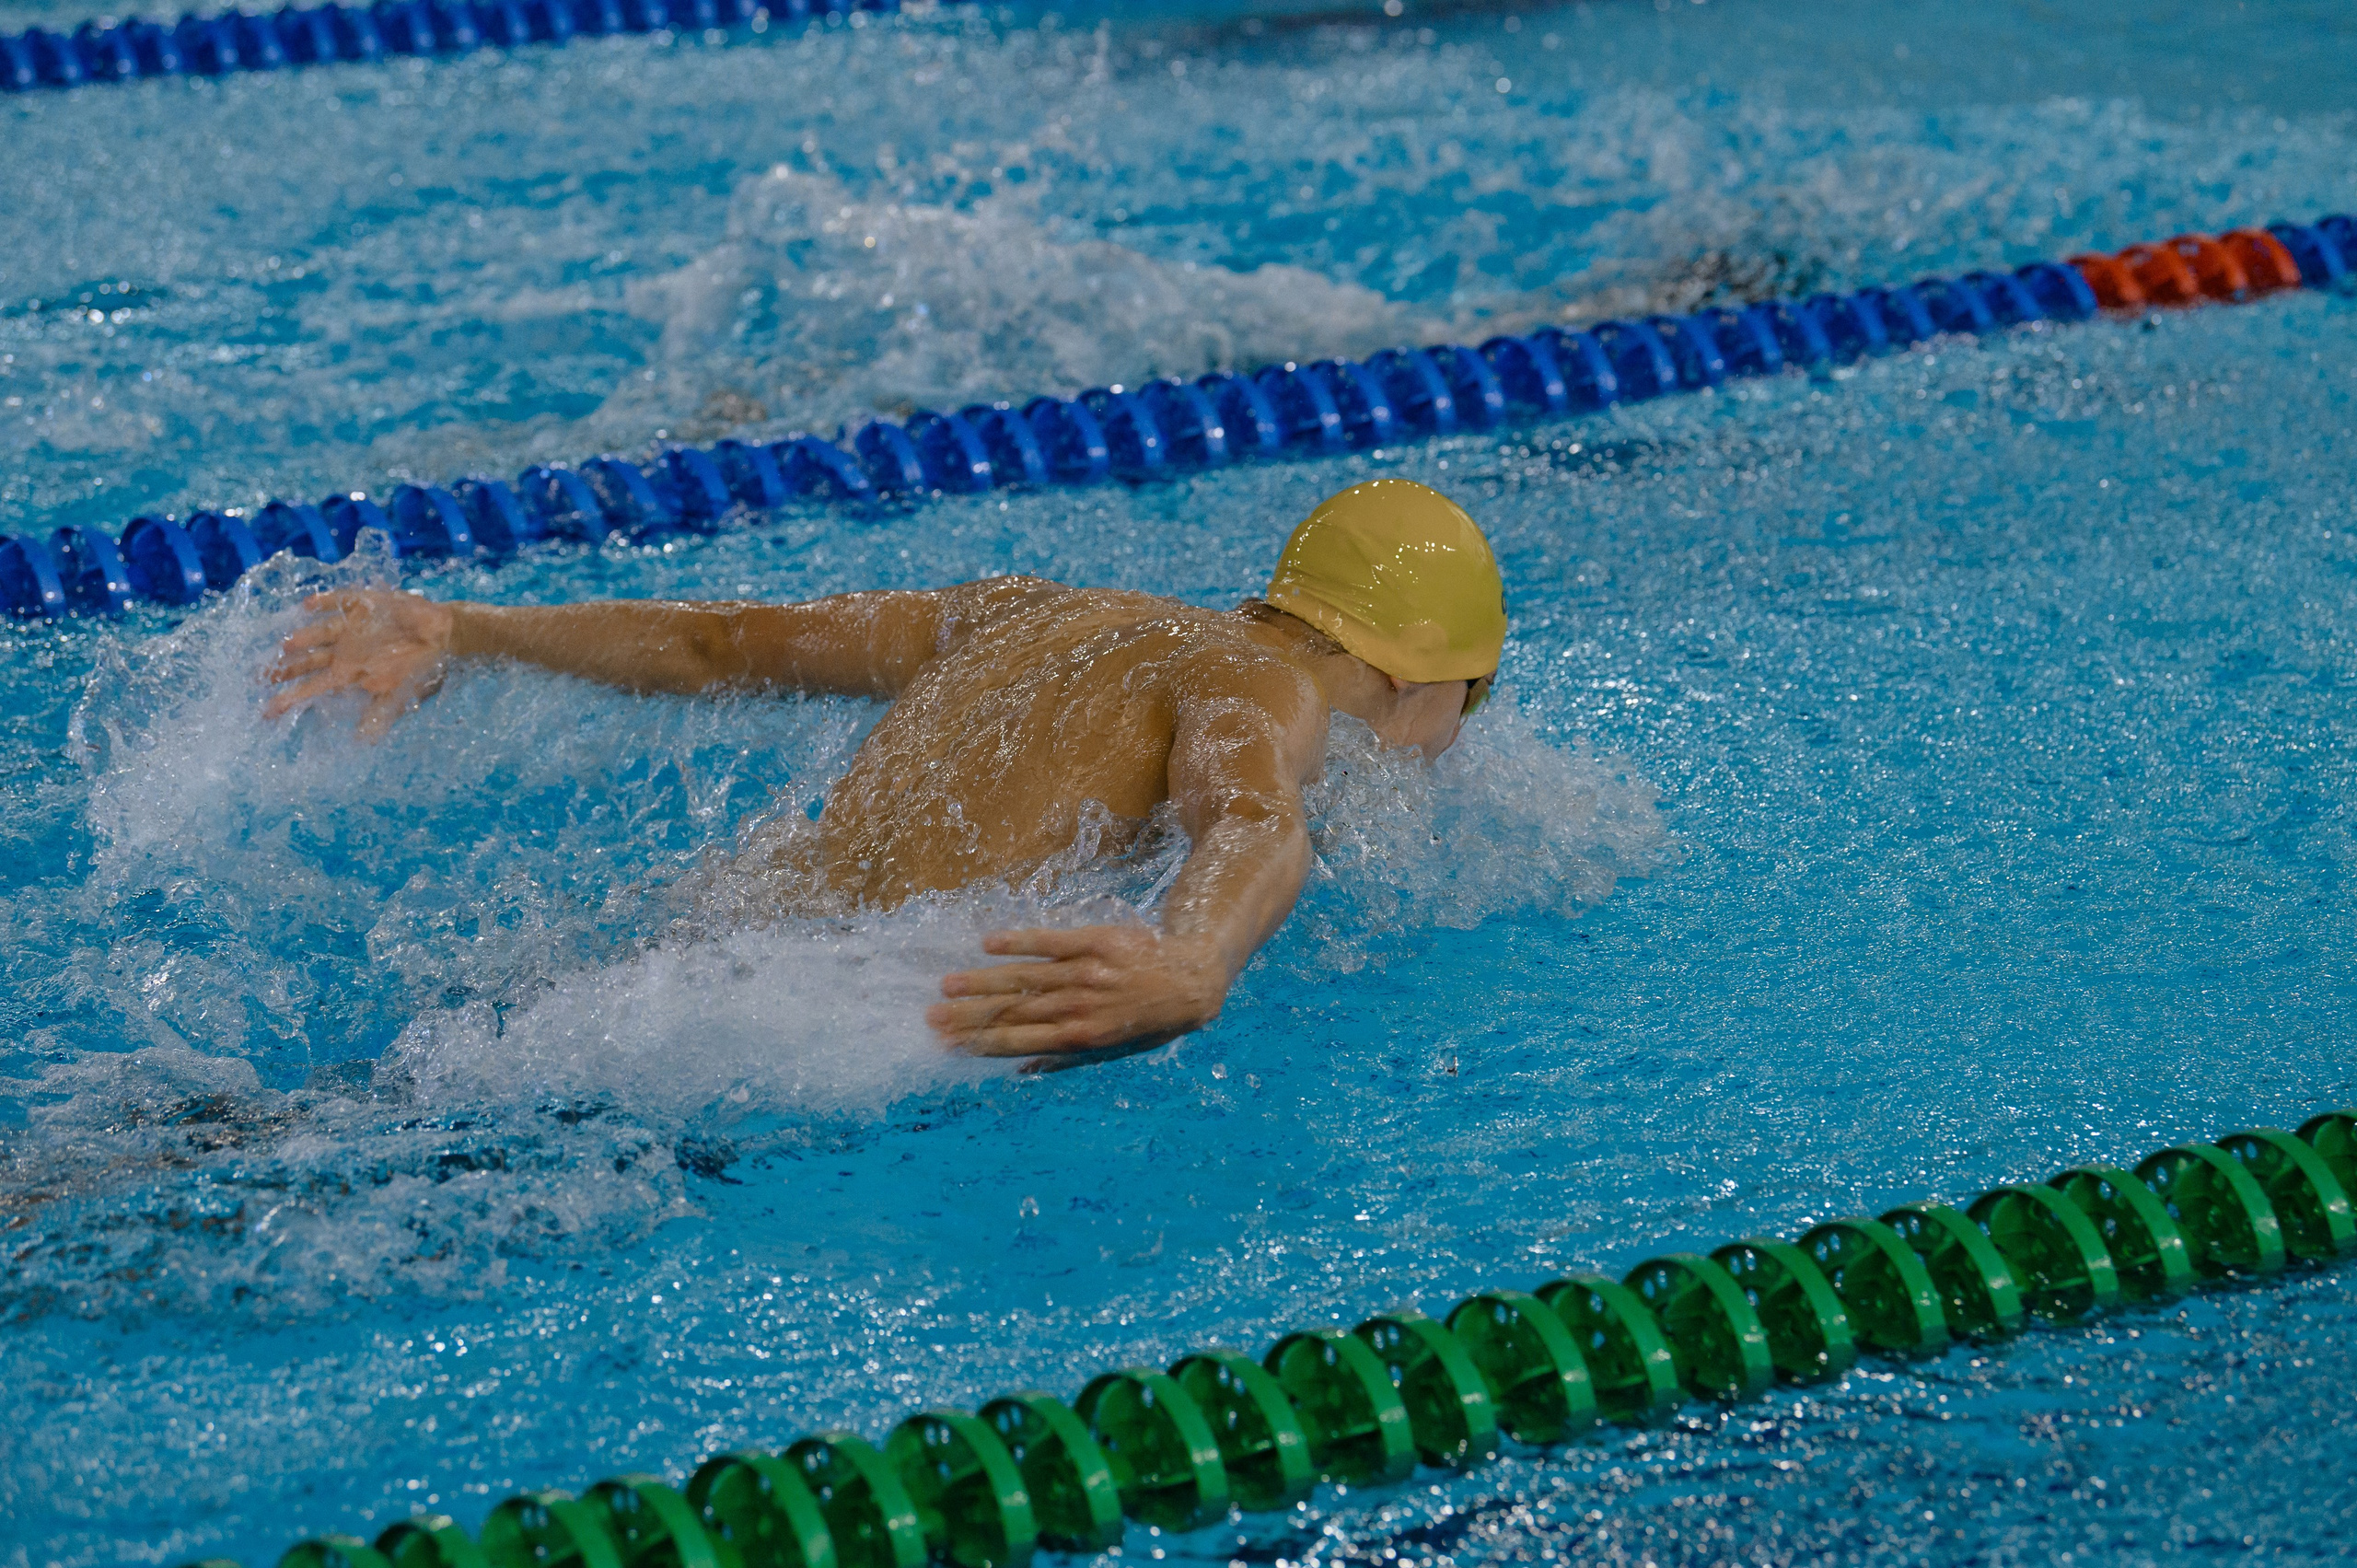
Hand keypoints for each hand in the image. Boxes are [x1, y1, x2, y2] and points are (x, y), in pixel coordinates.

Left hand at [262, 589, 455, 739]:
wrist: (444, 634)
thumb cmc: (421, 667)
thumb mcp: (402, 696)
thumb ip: (380, 714)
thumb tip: (363, 742)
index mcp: (349, 672)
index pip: (313, 687)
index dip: (290, 698)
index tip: (266, 712)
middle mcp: (344, 650)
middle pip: (308, 660)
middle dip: (284, 669)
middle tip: (256, 678)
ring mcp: (352, 627)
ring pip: (321, 633)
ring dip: (305, 638)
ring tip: (287, 644)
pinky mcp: (365, 605)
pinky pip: (340, 600)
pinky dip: (326, 602)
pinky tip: (309, 605)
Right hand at [929, 925, 1229, 1067]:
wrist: (1192, 980)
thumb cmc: (1150, 1021)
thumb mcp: (1114, 1052)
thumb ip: (1067, 1060)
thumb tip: (1022, 1070)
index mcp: (1081, 1037)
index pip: (1018, 1041)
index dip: (980, 1043)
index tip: (948, 1044)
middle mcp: (1079, 1006)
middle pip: (1012, 1012)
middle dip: (969, 1017)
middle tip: (931, 1017)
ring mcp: (1086, 972)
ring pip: (1024, 978)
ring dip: (982, 982)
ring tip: (946, 985)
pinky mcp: (1094, 942)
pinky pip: (1050, 942)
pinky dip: (1018, 942)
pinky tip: (987, 944)